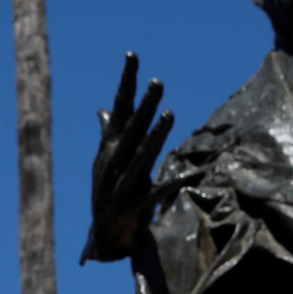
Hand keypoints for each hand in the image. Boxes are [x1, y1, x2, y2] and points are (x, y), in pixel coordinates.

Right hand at [80, 52, 175, 263]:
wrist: (103, 237)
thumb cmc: (109, 194)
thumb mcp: (106, 162)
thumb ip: (108, 133)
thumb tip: (104, 108)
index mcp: (108, 149)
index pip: (119, 109)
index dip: (126, 83)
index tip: (133, 56)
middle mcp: (111, 163)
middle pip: (130, 129)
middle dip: (145, 105)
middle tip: (158, 82)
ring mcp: (119, 184)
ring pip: (139, 156)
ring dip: (155, 136)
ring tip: (170, 115)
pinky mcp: (130, 206)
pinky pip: (154, 193)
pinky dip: (171, 185)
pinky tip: (189, 176)